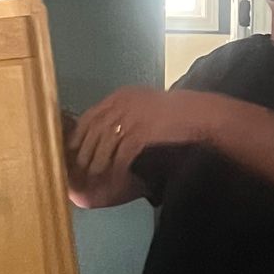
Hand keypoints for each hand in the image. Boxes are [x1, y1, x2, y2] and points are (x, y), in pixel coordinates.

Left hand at [67, 85, 212, 186]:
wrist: (200, 115)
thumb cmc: (175, 113)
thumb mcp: (145, 105)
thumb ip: (125, 113)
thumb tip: (104, 131)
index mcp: (121, 95)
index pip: (90, 115)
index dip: (78, 135)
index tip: (72, 150)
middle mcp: (122, 103)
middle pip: (93, 130)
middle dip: (84, 151)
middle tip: (78, 168)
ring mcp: (131, 116)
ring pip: (104, 144)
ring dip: (97, 162)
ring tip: (93, 176)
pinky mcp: (141, 132)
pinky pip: (122, 154)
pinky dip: (116, 168)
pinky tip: (114, 178)